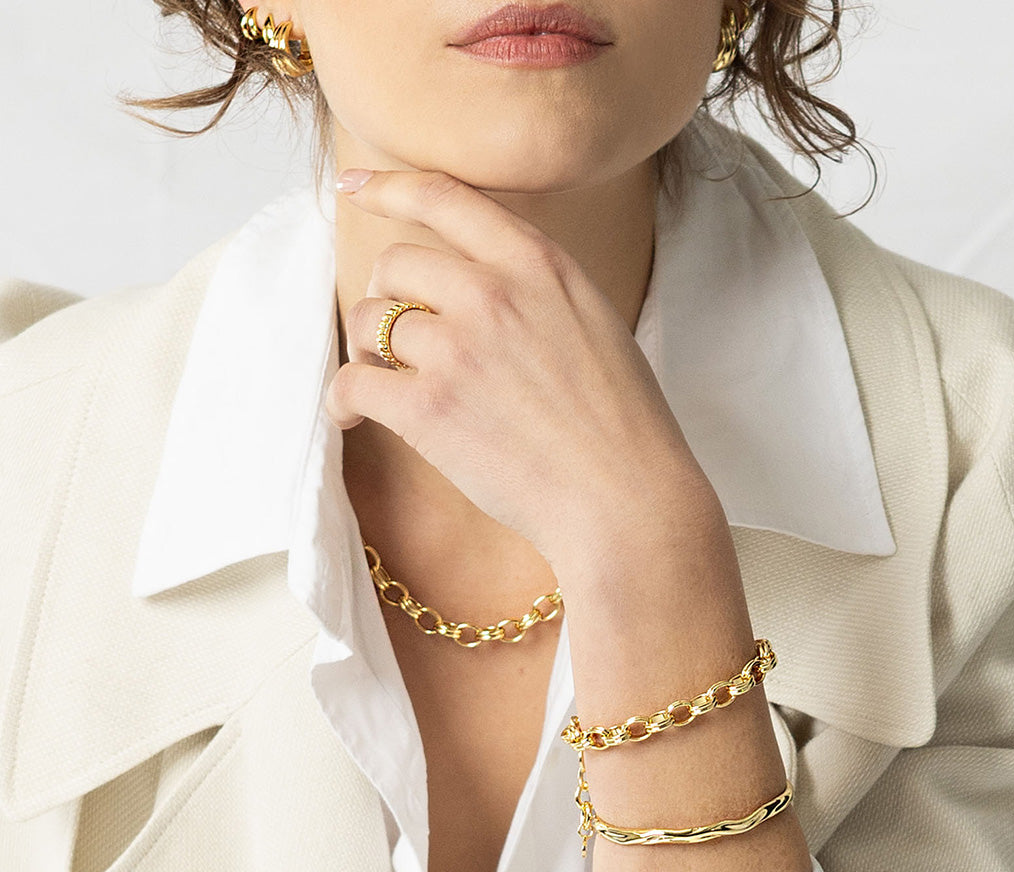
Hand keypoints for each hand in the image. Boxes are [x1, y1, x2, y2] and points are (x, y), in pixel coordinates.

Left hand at [325, 168, 709, 572]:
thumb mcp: (596, 324)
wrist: (627, 499)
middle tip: (393, 338)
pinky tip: (351, 417)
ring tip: (382, 382)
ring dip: (366, 351)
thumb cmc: (622, 426)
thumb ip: (537, 292)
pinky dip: (342, 400)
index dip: (390, 186)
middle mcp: (494, 293)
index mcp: (540, 265)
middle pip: (395, 263)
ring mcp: (458, 349)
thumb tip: (479, 288)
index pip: (446, 197)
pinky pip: (352, 384)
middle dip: (385, 297)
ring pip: (368, 321)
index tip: (355, 188)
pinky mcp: (429, 408)